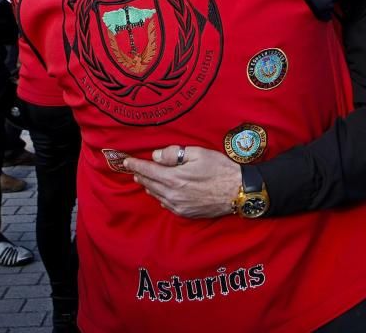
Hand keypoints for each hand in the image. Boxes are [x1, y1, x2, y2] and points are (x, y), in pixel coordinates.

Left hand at [125, 145, 241, 218]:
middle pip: (149, 183)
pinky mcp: (185, 213)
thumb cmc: (221, 169)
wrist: (238, 191)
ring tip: (145, 180)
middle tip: (134, 169)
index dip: (136, 164)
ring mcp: (178, 205)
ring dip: (149, 186)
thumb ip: (174, 154)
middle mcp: (172, 194)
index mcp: (174, 178)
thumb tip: (156, 156)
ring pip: (156, 195)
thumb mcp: (199, 153)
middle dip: (141, 175)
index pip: (148, 170)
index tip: (126, 161)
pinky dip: (160, 196)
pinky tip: (161, 193)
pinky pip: (166, 204)